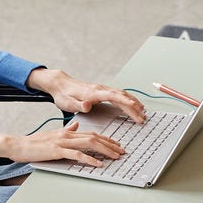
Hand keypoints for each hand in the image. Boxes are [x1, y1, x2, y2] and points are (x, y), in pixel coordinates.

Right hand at [0, 121, 124, 165]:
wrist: (18, 145)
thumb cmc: (34, 143)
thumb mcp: (53, 134)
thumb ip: (66, 130)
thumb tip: (75, 125)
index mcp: (68, 132)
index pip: (92, 133)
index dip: (106, 139)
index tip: (117, 145)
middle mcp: (67, 134)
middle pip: (95, 137)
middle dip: (111, 145)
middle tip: (122, 151)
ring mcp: (63, 142)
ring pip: (89, 143)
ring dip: (105, 150)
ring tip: (115, 157)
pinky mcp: (57, 151)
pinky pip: (77, 155)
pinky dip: (89, 159)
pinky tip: (98, 164)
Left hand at [29, 67, 144, 123]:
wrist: (60, 84)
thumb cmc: (63, 95)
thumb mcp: (67, 102)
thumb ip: (77, 105)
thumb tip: (87, 105)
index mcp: (94, 93)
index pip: (114, 97)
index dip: (126, 103)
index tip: (136, 110)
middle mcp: (100, 89)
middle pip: (122, 96)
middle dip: (134, 107)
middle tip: (142, 118)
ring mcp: (102, 89)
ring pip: (122, 94)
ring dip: (133, 103)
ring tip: (142, 112)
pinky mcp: (102, 91)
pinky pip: (119, 95)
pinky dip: (128, 100)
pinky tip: (133, 104)